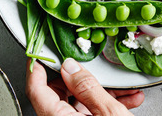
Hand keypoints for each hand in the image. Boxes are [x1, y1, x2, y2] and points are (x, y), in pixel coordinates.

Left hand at [26, 58, 143, 115]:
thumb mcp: (108, 113)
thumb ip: (87, 87)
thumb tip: (71, 67)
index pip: (36, 89)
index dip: (37, 67)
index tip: (41, 51)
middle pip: (58, 95)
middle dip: (79, 80)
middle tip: (93, 70)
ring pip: (77, 106)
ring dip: (101, 94)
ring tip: (124, 91)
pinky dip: (104, 108)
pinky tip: (125, 103)